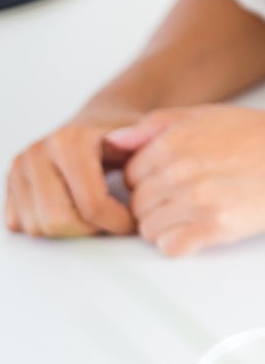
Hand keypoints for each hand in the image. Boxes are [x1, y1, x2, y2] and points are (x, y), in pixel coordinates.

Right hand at [5, 110, 138, 237]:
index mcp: (68, 140)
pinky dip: (45, 227)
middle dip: (88, 231)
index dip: (116, 223)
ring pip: (38, 227)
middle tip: (109, 222)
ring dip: (67, 230)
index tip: (132, 222)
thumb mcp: (142, 138)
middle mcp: (36, 153)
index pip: (91, 205)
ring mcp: (18, 169)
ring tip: (89, 215)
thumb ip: (149, 154)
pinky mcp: (8, 185)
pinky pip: (22, 225)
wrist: (94, 123)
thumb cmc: (119, 138)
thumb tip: (147, 173)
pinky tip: (66, 211)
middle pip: (58, 221)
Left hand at [106, 105, 264, 255]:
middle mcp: (181, 171)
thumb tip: (112, 141)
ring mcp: (196, 201)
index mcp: (173, 143)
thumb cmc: (251, 139)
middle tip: (180, 202)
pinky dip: (178, 244)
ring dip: (164, 227)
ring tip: (189, 216)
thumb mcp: (204, 116)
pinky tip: (195, 231)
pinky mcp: (213, 227)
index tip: (165, 183)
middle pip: (137, 205)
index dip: (145, 183)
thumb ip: (154, 126)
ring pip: (148, 229)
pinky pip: (170, 246)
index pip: (130, 176)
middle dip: (153, 207)